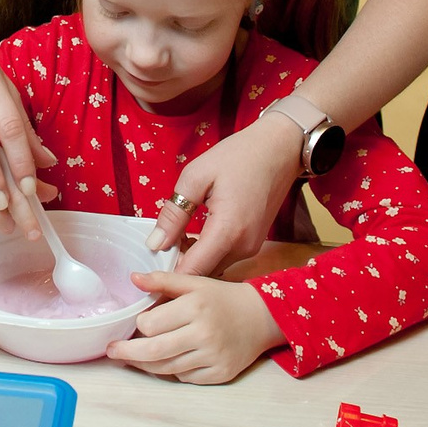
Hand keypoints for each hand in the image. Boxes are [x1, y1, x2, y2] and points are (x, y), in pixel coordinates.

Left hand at [109, 271, 283, 383]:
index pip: (150, 324)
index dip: (139, 324)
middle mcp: (204, 333)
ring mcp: (213, 357)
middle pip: (153, 351)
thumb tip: (133, 278)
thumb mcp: (195, 283)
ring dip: (146, 364)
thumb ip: (163, 280)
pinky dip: (172, 371)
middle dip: (127, 353)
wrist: (262, 317)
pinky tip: (167, 361)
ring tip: (133, 357)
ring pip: (167, 368)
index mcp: (195, 307)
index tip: (138, 323)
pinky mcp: (220, 374)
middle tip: (112, 351)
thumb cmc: (223, 298)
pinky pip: (185, 378)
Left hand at [153, 116, 299, 274]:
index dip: (167, 277)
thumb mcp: (196, 177)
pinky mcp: (253, 243)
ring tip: (177, 234)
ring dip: (193, 258)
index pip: (192, 271)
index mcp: (228, 231)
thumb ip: (174, 214)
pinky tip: (195, 233)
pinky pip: (225, 258)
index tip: (148, 272)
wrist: (279, 149)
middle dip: (178, 266)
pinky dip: (207, 252)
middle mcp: (243, 247)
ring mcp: (251, 247)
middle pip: (203, 273)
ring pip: (214, 267)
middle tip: (159, 244)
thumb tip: (156, 243)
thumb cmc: (240, 156)